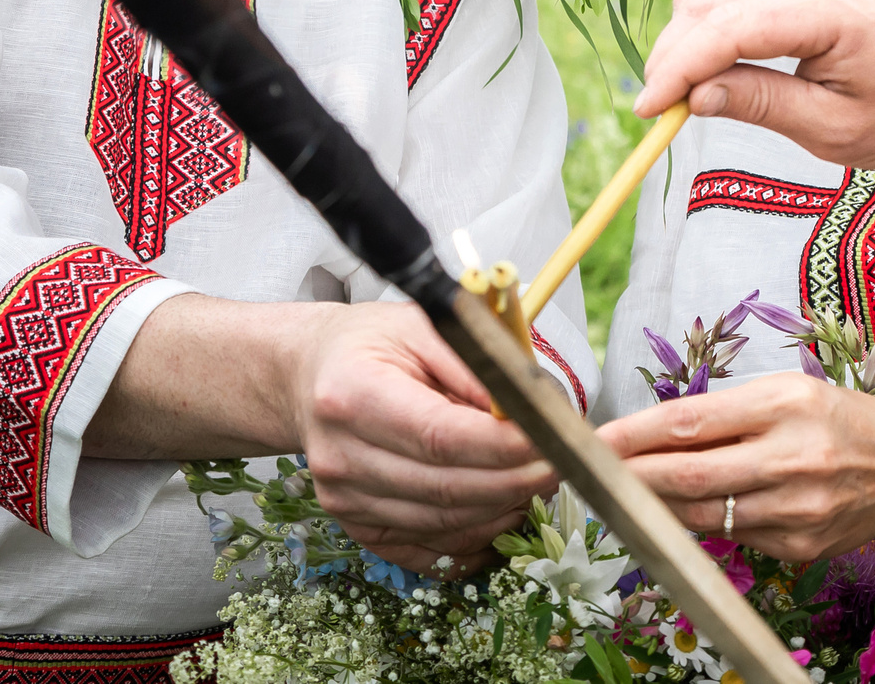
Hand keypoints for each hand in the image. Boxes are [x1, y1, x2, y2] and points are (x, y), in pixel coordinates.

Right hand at [293, 301, 559, 568]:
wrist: (311, 376)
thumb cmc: (373, 345)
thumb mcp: (426, 326)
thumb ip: (478, 363)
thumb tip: (534, 404)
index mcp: (354, 394)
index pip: (441, 435)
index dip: (504, 447)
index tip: (554, 441)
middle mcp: (340, 454)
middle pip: (446, 487)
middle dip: (516, 482)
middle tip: (563, 465)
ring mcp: (343, 499)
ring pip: (442, 523)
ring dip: (502, 510)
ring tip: (539, 482)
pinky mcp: (356, 527)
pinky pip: (427, 548)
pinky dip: (474, 539)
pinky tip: (504, 513)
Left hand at [595, 372, 874, 562]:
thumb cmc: (838, 419)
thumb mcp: (788, 392)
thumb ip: (725, 414)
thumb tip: (651, 437)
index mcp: (786, 403)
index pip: (691, 421)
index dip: (635, 434)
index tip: (594, 440)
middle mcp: (793, 456)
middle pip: (689, 475)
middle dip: (631, 477)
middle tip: (587, 475)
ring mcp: (797, 509)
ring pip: (704, 515)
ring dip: (657, 507)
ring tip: (624, 495)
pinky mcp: (801, 548)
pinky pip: (734, 538)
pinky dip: (702, 526)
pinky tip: (683, 514)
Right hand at [634, 0, 874, 202]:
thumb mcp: (835, 132)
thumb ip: (764, 106)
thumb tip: (695, 97)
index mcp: (830, 11)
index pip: (727, 26)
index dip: (677, 67)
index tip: (648, 112)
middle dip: (674, 51)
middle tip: (664, 110)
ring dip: (686, 24)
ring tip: (687, 82)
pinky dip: (706, 1)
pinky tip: (708, 44)